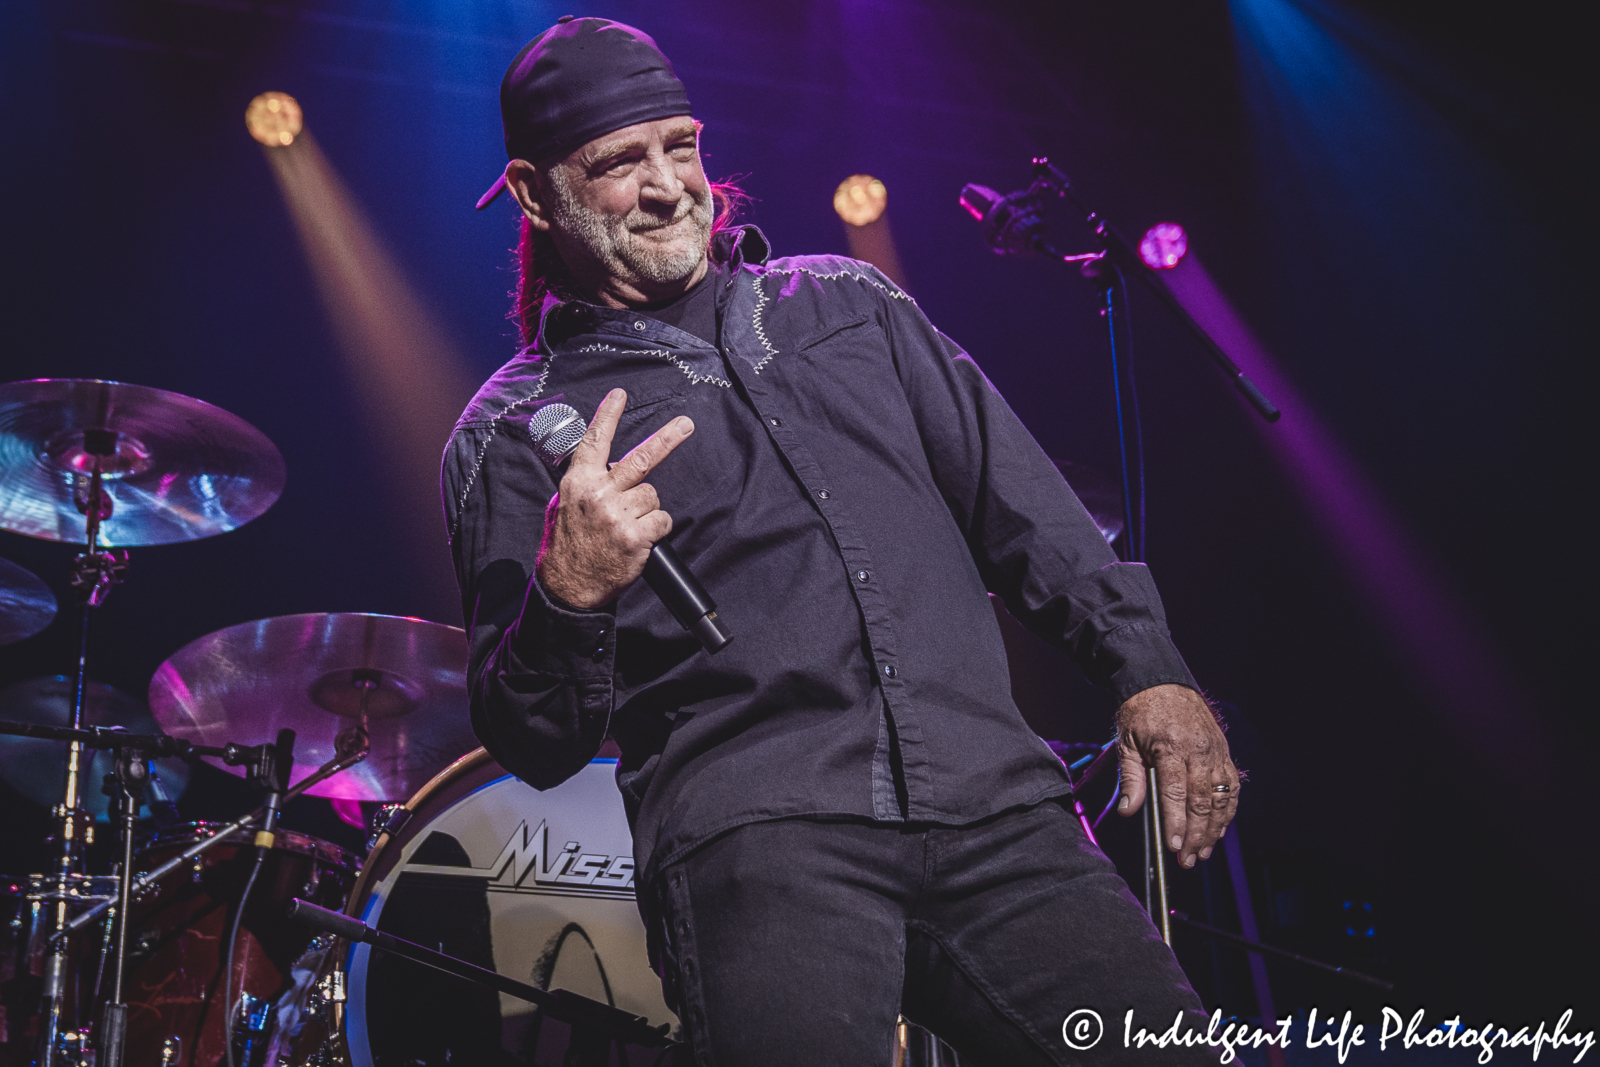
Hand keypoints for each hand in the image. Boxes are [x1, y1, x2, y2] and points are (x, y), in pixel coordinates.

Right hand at [536, 389, 693, 609]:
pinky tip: (638, 540)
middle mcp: (598, 494)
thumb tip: (605, 468)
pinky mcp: (635, 536)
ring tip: (628, 526)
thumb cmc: (568, 545)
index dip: (609, 415)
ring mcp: (617, 515)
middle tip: (686, 424)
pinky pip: (662, 521)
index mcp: (578, 482)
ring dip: (647, 510)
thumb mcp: (563, 505)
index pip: (595, 442)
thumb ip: (585, 484)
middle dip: (667, 439)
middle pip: (640, 459)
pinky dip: (656, 530)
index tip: (620, 394)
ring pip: (653, 496)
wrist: (568, 586)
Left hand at [1115, 683, 1239, 868]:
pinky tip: (1218, 829)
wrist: (1163, 683)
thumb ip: (1131, 779)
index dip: (1175, 823)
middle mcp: (1198, 750)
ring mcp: (1215, 751)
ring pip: (1220, 798)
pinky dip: (1226, 811)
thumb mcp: (1126, 743)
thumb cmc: (1141, 713)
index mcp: (1171, 746)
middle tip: (1187, 859)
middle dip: (1195, 834)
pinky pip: (1231, 786)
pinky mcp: (1224, 752)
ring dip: (1213, 829)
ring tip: (1202, 852)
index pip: (1175, 793)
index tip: (1173, 846)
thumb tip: (1128, 811)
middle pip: (1201, 801)